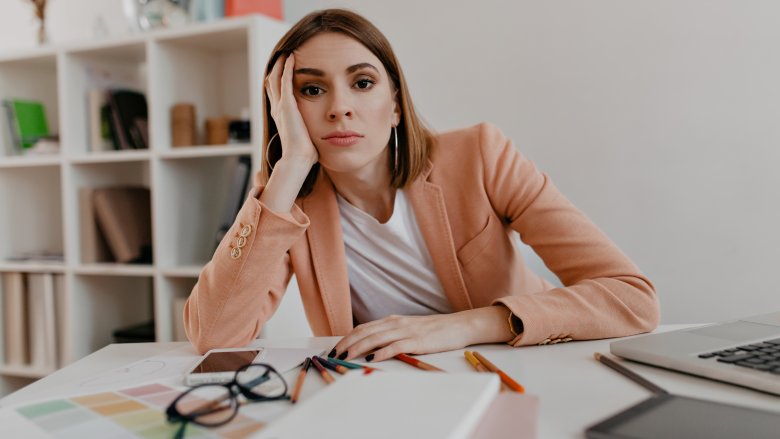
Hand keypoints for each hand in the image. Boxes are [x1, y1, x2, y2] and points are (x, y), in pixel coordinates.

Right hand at [264, 53, 317, 166]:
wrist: (298, 159)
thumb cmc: (304, 154)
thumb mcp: (305, 138)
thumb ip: (308, 132)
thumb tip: (318, 136)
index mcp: (281, 118)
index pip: (276, 94)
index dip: (279, 81)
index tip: (285, 71)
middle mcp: (277, 110)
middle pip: (272, 83)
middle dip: (277, 69)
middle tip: (283, 56)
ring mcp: (280, 107)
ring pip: (275, 78)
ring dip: (281, 65)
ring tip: (287, 53)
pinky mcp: (286, 105)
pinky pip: (285, 80)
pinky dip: (288, 68)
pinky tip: (293, 58)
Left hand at [331, 307, 513, 362]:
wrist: (459, 326)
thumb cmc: (434, 330)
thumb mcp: (409, 329)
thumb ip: (392, 335)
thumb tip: (372, 346)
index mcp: (393, 320)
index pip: (364, 328)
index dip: (347, 337)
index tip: (335, 348)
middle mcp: (396, 323)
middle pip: (365, 332)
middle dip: (347, 343)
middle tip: (334, 355)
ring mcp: (407, 331)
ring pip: (376, 338)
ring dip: (359, 348)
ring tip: (346, 357)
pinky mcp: (417, 341)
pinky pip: (395, 346)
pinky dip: (381, 352)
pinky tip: (371, 359)